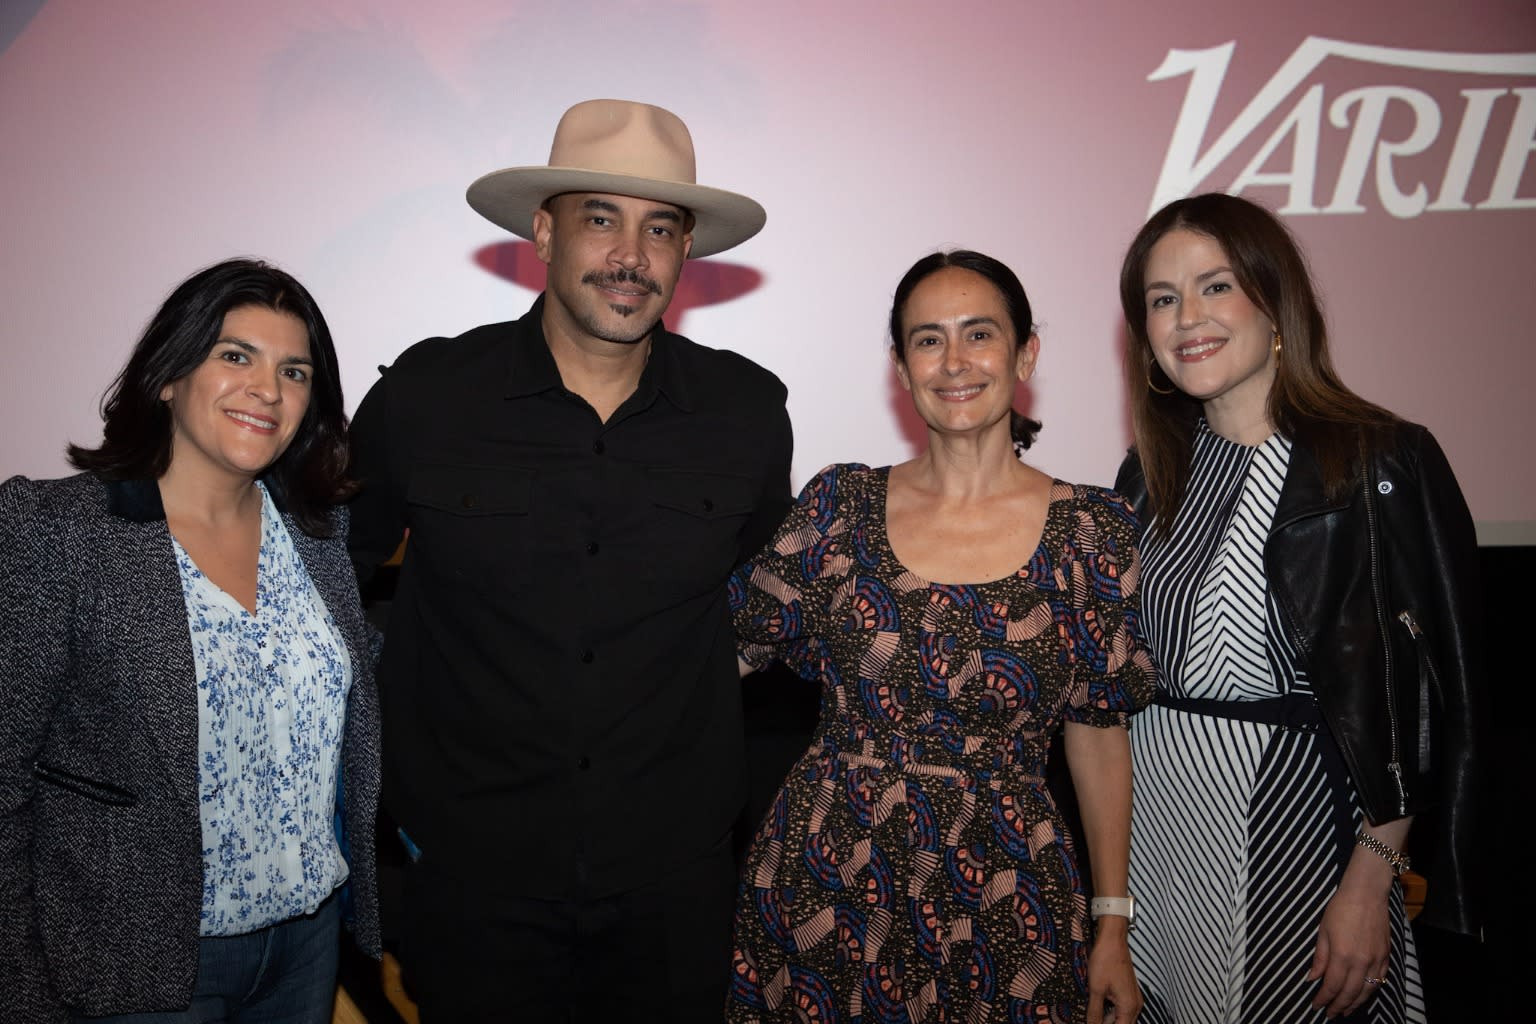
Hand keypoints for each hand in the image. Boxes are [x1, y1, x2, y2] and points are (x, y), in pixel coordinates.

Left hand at [1087, 918, 1140, 1023]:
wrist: (1112, 939)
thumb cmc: (1105, 960)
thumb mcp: (1096, 989)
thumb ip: (1094, 1012)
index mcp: (1129, 1007)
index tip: (1091, 1023)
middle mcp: (1136, 1005)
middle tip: (1091, 1019)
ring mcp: (1133, 998)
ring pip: (1121, 1018)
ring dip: (1108, 1019)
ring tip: (1092, 1015)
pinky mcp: (1129, 991)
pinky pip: (1121, 1008)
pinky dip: (1111, 1011)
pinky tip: (1098, 1007)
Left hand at [1308, 880, 1390, 1017]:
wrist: (1366, 894)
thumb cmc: (1340, 909)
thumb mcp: (1323, 932)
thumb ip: (1319, 958)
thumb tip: (1312, 978)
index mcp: (1342, 956)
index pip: (1331, 986)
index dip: (1323, 999)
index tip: (1316, 1006)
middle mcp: (1361, 963)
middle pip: (1349, 993)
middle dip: (1338, 1006)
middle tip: (1329, 1014)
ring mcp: (1376, 961)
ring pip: (1367, 991)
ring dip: (1355, 1003)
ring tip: (1345, 1010)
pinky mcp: (1386, 956)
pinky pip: (1380, 981)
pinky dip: (1371, 992)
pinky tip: (1363, 995)